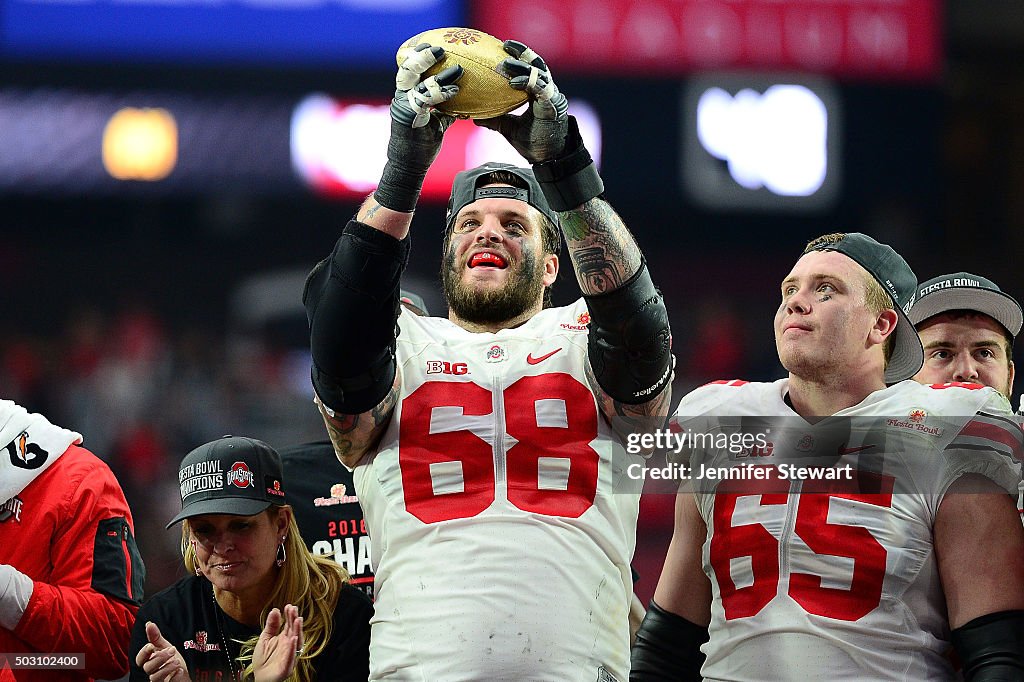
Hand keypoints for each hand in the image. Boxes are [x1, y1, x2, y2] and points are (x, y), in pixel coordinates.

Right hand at [135, 621, 190, 681]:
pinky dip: (174, 677)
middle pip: (147, 667)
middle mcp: (153, 671)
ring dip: (166, 668)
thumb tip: (149, 624)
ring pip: (154, 677)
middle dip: (159, 658)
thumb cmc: (172, 660)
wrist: (185, 672)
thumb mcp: (165, 646)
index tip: (151, 645)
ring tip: (177, 661)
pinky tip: (180, 671)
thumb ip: (155, 637)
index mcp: (150, 660)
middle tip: (172, 650)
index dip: (143, 653)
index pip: (140, 659)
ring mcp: (160, 679)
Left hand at [252, 604, 303, 681]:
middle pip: (294, 631)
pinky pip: (291, 657)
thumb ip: (271, 625)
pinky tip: (293, 639)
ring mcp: (289, 656)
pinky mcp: (286, 667)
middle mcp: (289, 646)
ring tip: (297, 620)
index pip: (289, 625)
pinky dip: (292, 649)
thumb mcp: (264, 639)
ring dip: (298, 631)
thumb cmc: (263, 660)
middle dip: (294, 620)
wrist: (260, 678)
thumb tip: (275, 610)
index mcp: (284, 638)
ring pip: (296, 643)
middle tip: (294, 609)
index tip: (289, 606)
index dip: (290, 615)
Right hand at [374, 44, 462, 211]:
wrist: (409, 168)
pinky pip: (424, 100)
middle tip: (440, 49)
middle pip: (408, 69)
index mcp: (407, 96)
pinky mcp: (407, 117)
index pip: (411, 71)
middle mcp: (402, 98)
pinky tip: (455, 90)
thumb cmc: (422, 147)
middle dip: (422, 57)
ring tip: (457, 69)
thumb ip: (445, 110)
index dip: (420, 57)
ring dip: (437, 74)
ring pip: (415, 82)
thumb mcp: (436, 124)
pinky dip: (440, 93)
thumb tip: (464, 103)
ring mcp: (403, 107)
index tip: (435, 47)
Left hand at [475, 40, 568, 163]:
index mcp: (538, 93)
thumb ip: (495, 119)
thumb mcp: (509, 129)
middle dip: (522, 52)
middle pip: (536, 64)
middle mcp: (547, 91)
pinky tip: (513, 82)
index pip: (529, 68)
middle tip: (504, 45)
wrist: (548, 159)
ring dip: (522, 66)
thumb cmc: (532, 143)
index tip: (501, 48)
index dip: (518, 56)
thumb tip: (473, 117)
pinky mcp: (554, 105)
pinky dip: (528, 83)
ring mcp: (552, 97)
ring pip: (539, 73)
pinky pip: (542, 88)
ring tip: (505, 63)